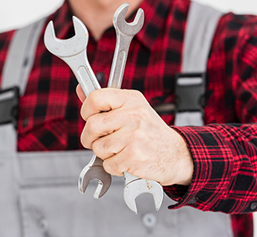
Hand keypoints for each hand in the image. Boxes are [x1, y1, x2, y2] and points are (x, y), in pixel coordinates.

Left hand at [76, 85, 192, 185]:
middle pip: (92, 125)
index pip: (95, 97)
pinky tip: (126, 160)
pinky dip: (114, 166)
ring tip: (120, 150)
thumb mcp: (132, 109)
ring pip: (98, 147)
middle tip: (99, 140)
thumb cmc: (150, 132)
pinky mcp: (134, 157)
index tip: (90, 117)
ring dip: (105, 153)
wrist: (176, 155)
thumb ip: (105, 102)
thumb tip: (81, 89)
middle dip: (90, 137)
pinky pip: (108, 164)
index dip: (86, 110)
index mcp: (131, 99)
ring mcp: (134, 136)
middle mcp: (133, 115)